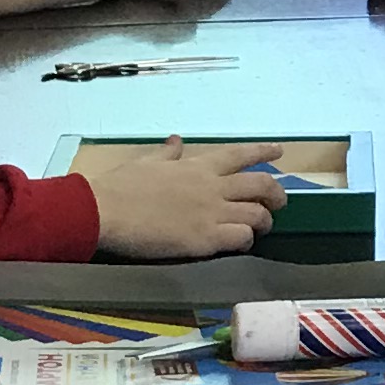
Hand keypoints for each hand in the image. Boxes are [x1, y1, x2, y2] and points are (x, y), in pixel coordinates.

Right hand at [89, 137, 290, 262]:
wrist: (105, 210)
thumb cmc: (121, 185)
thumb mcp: (147, 162)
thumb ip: (167, 154)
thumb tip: (177, 141)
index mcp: (197, 166)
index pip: (240, 154)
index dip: (263, 152)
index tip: (279, 151)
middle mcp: (212, 186)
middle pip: (261, 185)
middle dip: (276, 193)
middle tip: (279, 202)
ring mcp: (212, 213)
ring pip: (258, 214)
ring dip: (264, 221)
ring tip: (260, 228)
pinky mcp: (206, 239)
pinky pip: (241, 238)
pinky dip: (246, 240)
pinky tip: (240, 243)